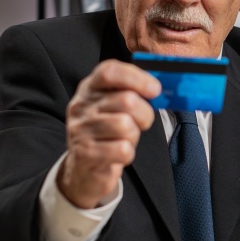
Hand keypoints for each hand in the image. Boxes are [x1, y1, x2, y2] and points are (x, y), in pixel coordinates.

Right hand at [57, 60, 160, 208]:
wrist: (83, 169)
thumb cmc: (106, 134)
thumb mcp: (114, 108)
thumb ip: (132, 93)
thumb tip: (159, 88)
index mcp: (89, 89)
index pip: (110, 71)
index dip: (137, 78)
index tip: (155, 89)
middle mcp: (81, 106)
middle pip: (127, 100)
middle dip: (144, 114)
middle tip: (140, 123)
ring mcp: (80, 130)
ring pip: (126, 125)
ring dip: (134, 136)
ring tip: (124, 140)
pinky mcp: (85, 154)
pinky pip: (123, 150)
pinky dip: (127, 154)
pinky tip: (117, 154)